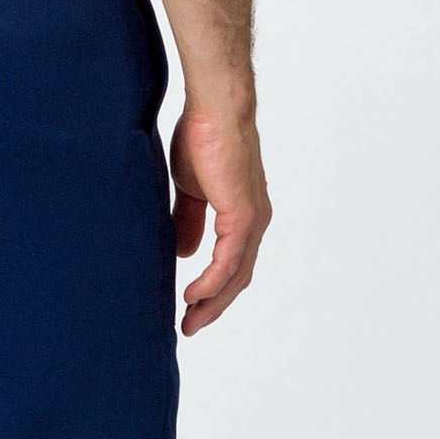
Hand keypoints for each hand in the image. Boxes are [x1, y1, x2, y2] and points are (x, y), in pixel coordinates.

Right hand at [170, 100, 271, 335]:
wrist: (215, 111)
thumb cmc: (203, 138)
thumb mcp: (191, 188)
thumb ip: (189, 220)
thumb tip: (185, 251)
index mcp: (242, 214)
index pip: (232, 263)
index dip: (214, 288)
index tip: (189, 307)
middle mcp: (254, 222)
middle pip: (238, 277)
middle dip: (214, 305)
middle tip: (189, 327)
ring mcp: (251, 220)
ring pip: (236, 274)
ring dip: (212, 301)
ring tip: (189, 321)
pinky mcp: (242, 215)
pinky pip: (228, 259)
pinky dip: (212, 281)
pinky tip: (193, 296)